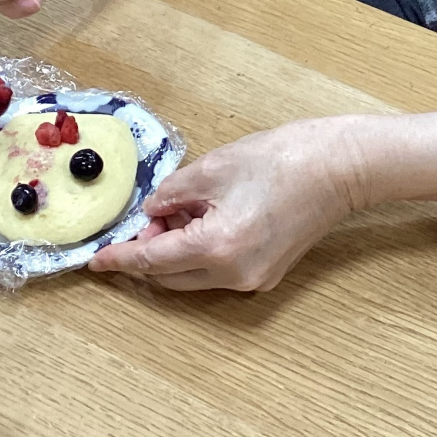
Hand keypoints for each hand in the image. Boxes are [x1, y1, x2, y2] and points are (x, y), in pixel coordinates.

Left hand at [88, 110, 436, 292]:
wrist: (342, 167)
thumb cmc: (283, 158)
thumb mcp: (215, 166)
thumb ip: (173, 193)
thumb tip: (152, 212)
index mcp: (216, 246)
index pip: (152, 261)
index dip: (119, 259)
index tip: (94, 261)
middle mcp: (233, 274)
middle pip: (170, 278)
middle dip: (148, 254)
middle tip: (143, 221)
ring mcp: (253, 279)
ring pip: (193, 277)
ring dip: (174, 254)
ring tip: (175, 215)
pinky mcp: (267, 273)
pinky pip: (218, 272)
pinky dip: (200, 254)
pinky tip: (203, 222)